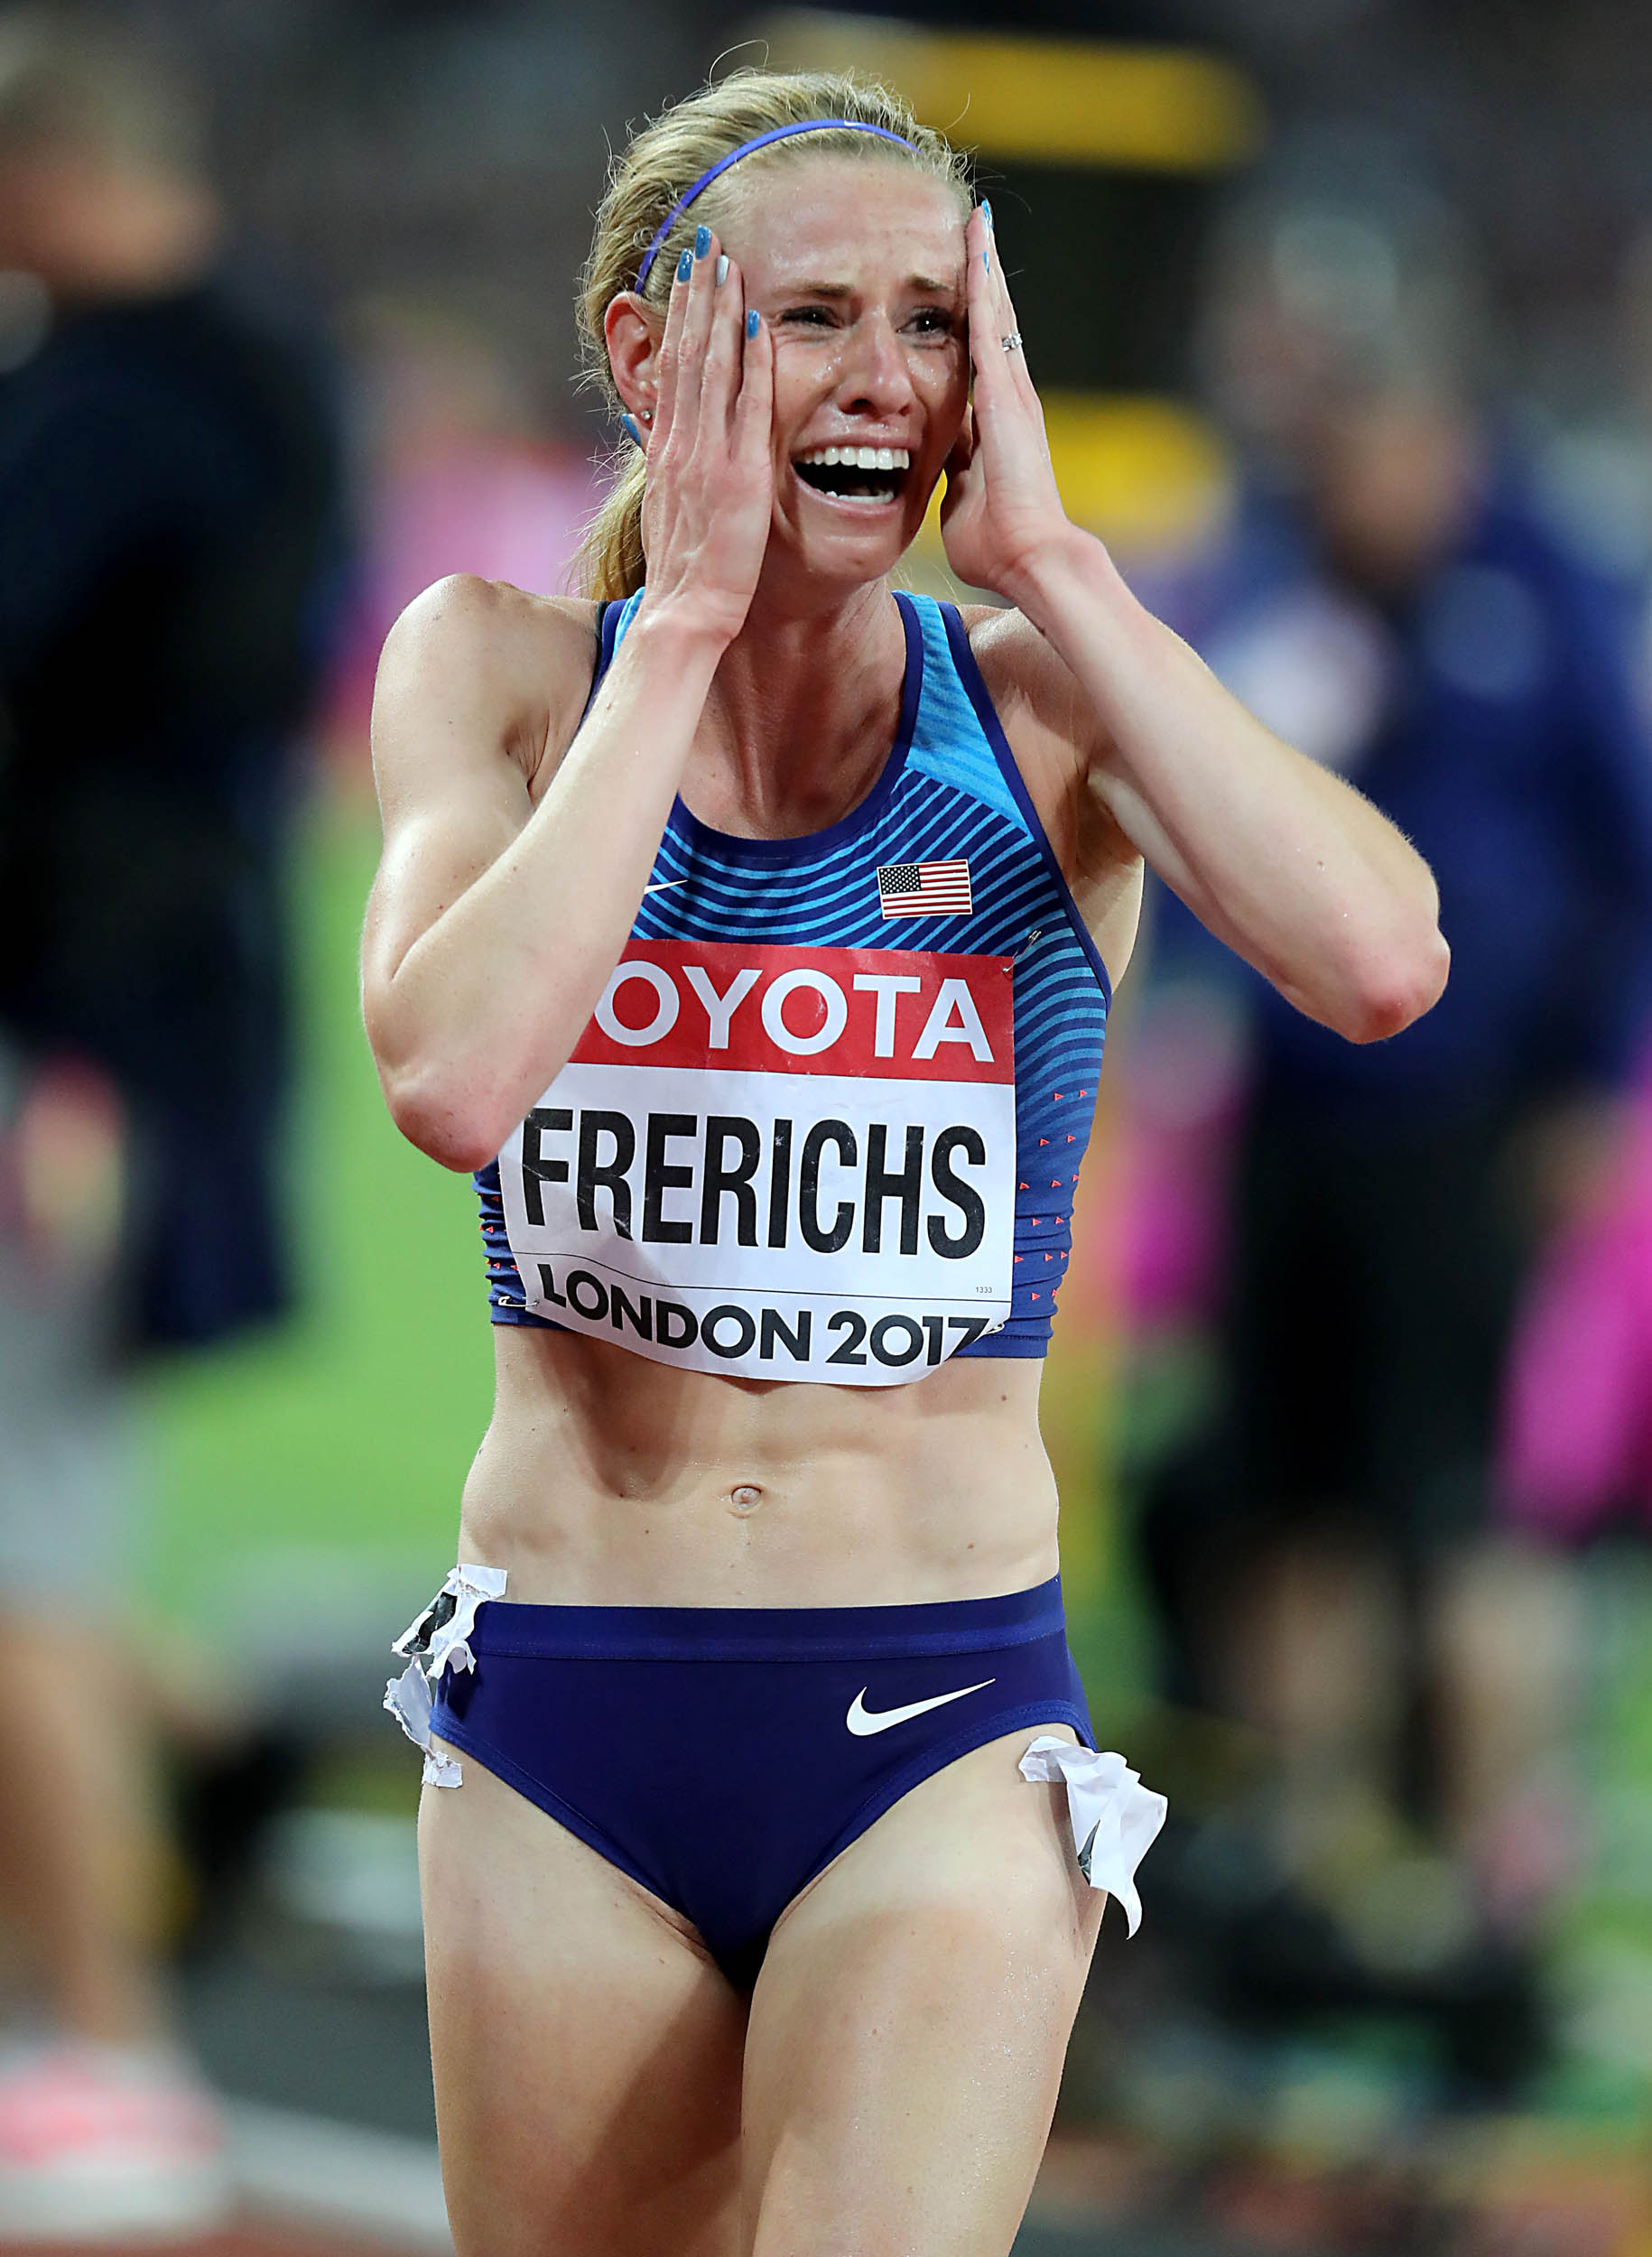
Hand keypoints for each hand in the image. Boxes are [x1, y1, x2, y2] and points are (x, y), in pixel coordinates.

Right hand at [637, 230, 773, 647]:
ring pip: (712, 366)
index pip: (675, 367)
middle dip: (697, 293)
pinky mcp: (738, 475)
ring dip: (719, 310)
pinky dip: (752, 364)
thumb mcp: (672, 511)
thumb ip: (674, 470)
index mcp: (669, 449)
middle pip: (688, 351)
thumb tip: (666, 440)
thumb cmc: (685, 577)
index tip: (691, 274)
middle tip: (706, 239)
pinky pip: (747, 407)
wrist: (684, 615)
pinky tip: (760, 324)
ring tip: (726, 260)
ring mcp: (708, 455)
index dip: (683, 316)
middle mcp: (683, 443)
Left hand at [939, 206, 1073, 603]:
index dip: (968, 327)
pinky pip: (987, 322)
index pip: (978, 363)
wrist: (1030, 557)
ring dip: (984, 266)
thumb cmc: (997, 546)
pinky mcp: (1004, 391)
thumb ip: (954, 476)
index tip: (956, 297)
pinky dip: (981, 281)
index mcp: (996, 425)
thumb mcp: (961, 502)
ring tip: (977, 222)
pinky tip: (975, 244)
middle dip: (982, 281)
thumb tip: (941, 467)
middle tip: (975, 233)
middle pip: (992, 325)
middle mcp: (1010, 399)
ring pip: (993, 313)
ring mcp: (1011, 391)